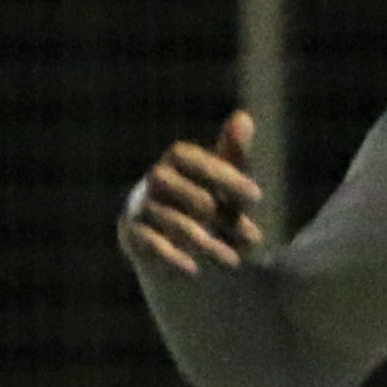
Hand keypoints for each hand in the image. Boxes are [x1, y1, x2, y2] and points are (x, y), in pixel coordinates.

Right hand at [120, 111, 263, 275]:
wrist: (179, 250)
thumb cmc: (209, 209)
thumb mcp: (226, 186)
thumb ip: (233, 155)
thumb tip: (243, 116)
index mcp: (178, 159)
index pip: (195, 159)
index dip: (224, 176)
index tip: (256, 197)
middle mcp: (155, 178)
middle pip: (186, 192)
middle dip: (218, 215)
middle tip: (251, 238)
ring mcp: (140, 206)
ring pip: (174, 221)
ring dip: (206, 243)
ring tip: (233, 262)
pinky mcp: (130, 234)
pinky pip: (149, 242)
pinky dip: (172, 257)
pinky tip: (194, 270)